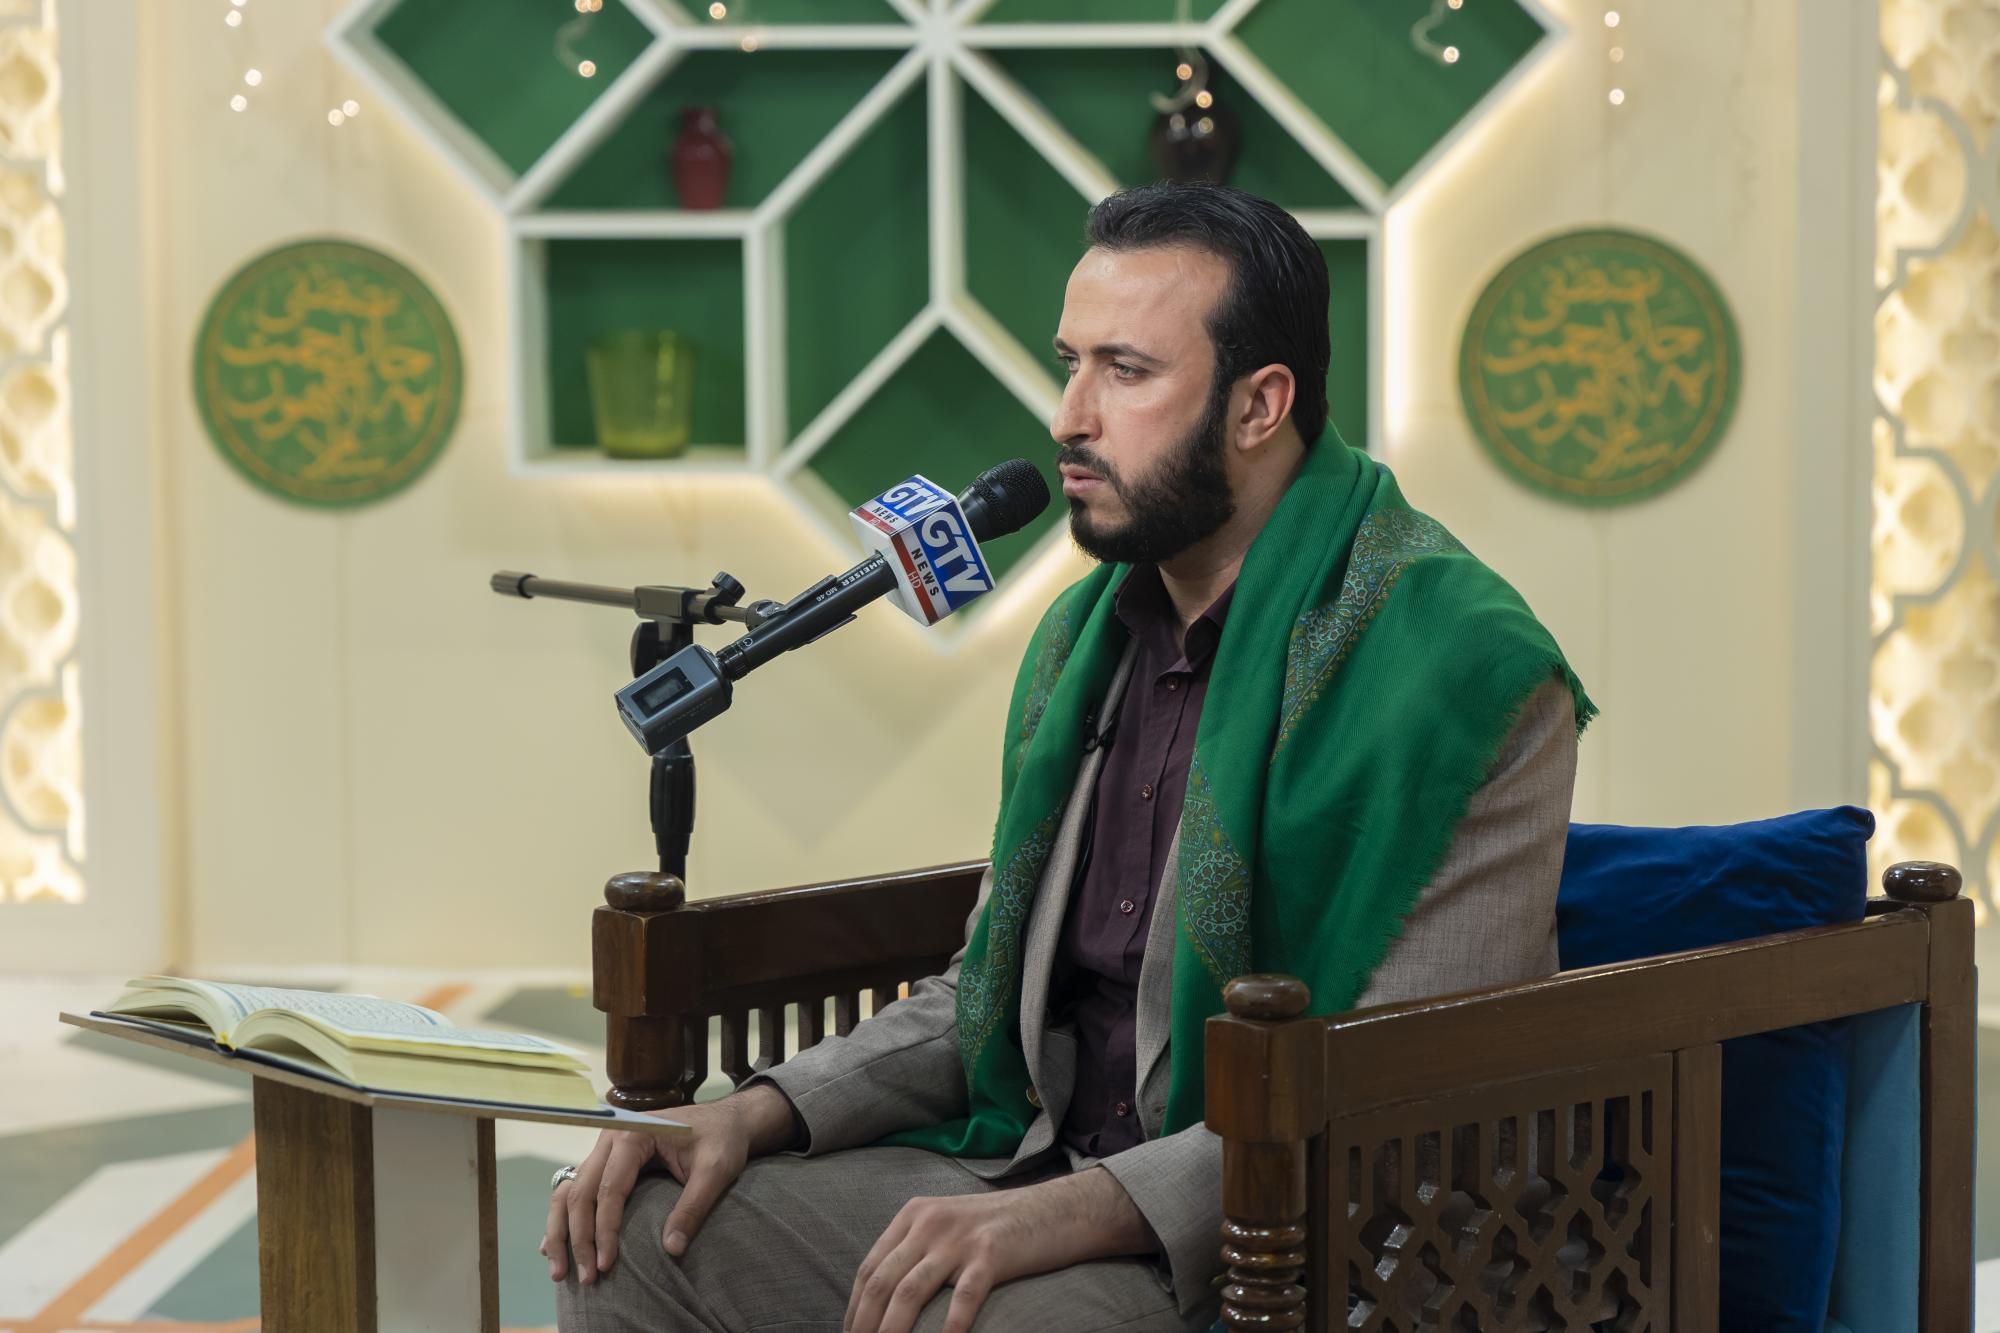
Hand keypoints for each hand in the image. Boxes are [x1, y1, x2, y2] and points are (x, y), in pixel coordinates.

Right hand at [542, 1082, 799, 1284]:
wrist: (725, 1120)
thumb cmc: (722, 1140)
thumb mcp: (716, 1171)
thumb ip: (694, 1208)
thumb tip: (672, 1250)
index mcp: (634, 1134)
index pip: (609, 1189)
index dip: (605, 1230)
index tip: (606, 1265)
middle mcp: (611, 1138)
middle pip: (581, 1192)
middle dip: (579, 1238)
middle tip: (587, 1278)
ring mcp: (605, 1148)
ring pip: (570, 1191)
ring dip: (562, 1231)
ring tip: (561, 1271)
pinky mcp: (607, 1160)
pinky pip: (576, 1188)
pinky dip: (564, 1218)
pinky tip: (556, 1246)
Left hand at [842, 1167, 1153, 1332]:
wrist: (1056, 1210)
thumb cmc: (1001, 1227)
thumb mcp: (949, 1226)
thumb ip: (916, 1249)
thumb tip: (884, 1297)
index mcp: (914, 1215)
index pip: (869, 1268)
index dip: (853, 1308)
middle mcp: (929, 1222)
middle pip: (881, 1283)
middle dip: (863, 1324)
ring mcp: (960, 1238)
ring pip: (908, 1292)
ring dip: (890, 1332)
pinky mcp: (991, 1254)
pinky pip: (961, 1298)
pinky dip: (948, 1328)